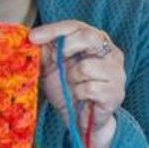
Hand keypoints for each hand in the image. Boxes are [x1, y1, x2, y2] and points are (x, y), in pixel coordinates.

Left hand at [30, 20, 125, 147]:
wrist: (81, 121)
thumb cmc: (68, 90)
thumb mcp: (51, 69)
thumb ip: (45, 53)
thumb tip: (33, 39)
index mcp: (96, 42)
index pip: (76, 26)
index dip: (53, 30)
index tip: (32, 37)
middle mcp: (111, 52)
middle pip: (88, 37)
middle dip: (65, 48)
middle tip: (53, 61)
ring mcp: (116, 72)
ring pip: (86, 67)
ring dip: (71, 79)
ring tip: (73, 86)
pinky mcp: (115, 92)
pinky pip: (89, 88)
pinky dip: (79, 94)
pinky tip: (81, 98)